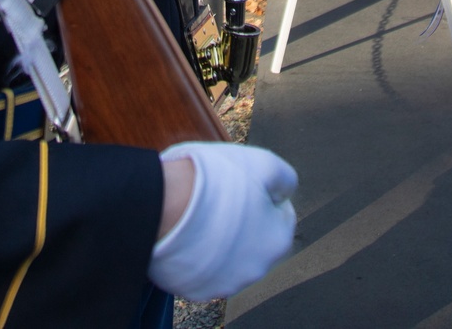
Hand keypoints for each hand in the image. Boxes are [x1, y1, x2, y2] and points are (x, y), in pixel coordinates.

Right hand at [151, 143, 297, 300]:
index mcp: (278, 239)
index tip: (242, 182)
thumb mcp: (262, 162)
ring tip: (200, 212)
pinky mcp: (199, 290)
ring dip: (221, 238)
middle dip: (243, 219)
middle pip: (255, 237)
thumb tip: (286, 190)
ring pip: (230, 255)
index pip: (280, 213)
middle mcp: (258, 269)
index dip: (261, 193)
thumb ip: (284, 178)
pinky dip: (199, 253)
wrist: (166, 206)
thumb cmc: (216, 180)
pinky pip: (204, 269)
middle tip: (220, 196)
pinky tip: (188, 231)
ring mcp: (227, 283)